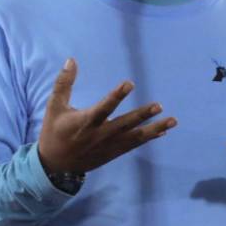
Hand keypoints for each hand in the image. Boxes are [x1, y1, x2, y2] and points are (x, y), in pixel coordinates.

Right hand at [36, 58, 175, 173]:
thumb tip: (71, 60)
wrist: (54, 165)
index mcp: (85, 122)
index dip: (116, 96)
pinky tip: (162, 131)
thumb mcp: (54, 106)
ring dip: (154, 129)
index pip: (103, 108)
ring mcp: (108, 146)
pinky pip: (133, 145)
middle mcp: (99, 135)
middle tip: (159, 106)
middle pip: (124, 124)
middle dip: (142, 115)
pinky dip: (148, 138)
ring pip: (134, 137)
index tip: (129, 83)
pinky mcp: (113, 153)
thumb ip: (64, 83)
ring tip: (172, 121)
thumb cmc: (54, 132)